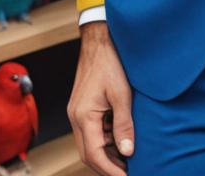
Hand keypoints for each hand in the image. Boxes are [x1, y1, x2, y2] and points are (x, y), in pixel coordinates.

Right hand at [68, 21, 133, 174]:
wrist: (99, 40)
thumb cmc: (110, 63)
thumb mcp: (122, 94)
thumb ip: (124, 124)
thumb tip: (127, 151)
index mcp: (83, 116)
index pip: (94, 155)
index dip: (111, 170)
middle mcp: (76, 118)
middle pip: (88, 154)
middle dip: (107, 167)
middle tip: (128, 171)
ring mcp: (77, 112)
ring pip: (89, 144)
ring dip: (106, 154)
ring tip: (128, 159)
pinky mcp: (82, 107)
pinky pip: (91, 131)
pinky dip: (104, 140)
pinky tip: (120, 139)